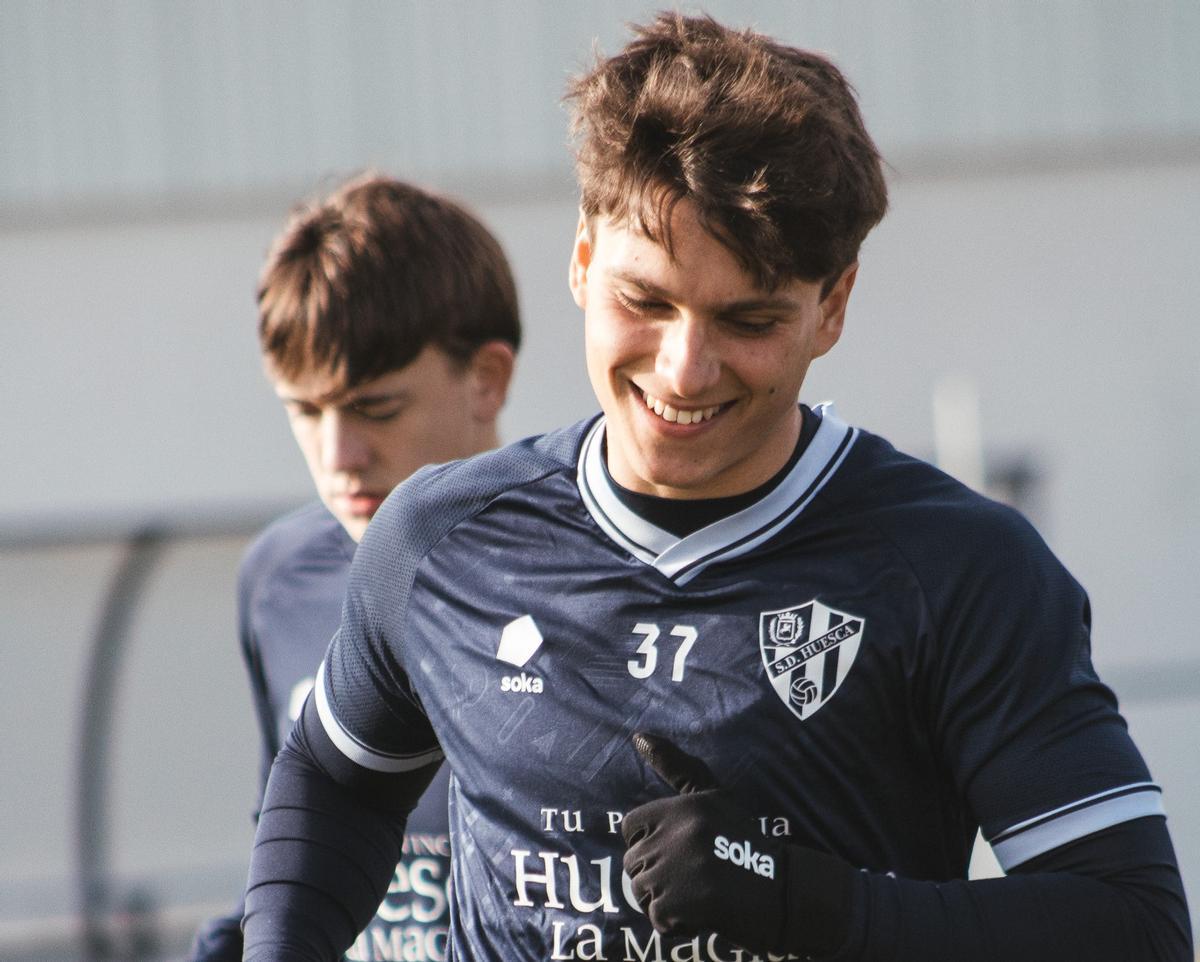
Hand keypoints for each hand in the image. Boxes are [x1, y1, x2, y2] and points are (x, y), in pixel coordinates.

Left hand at [621, 732, 787, 953]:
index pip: (631, 827)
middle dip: (658, 874)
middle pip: (633, 862)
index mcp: (682, 807)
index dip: (651, 842)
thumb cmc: (744, 841)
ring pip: (642, 892)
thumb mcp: (712, 796)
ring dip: (665, 900)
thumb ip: (675, 767)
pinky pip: (657, 919)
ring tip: (699, 892)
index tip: (678, 850)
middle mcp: (676, 834)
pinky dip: (676, 923)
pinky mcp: (678, 905)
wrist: (784, 892)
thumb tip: (637, 735)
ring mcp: (675, 870)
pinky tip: (703, 912)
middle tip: (694, 876)